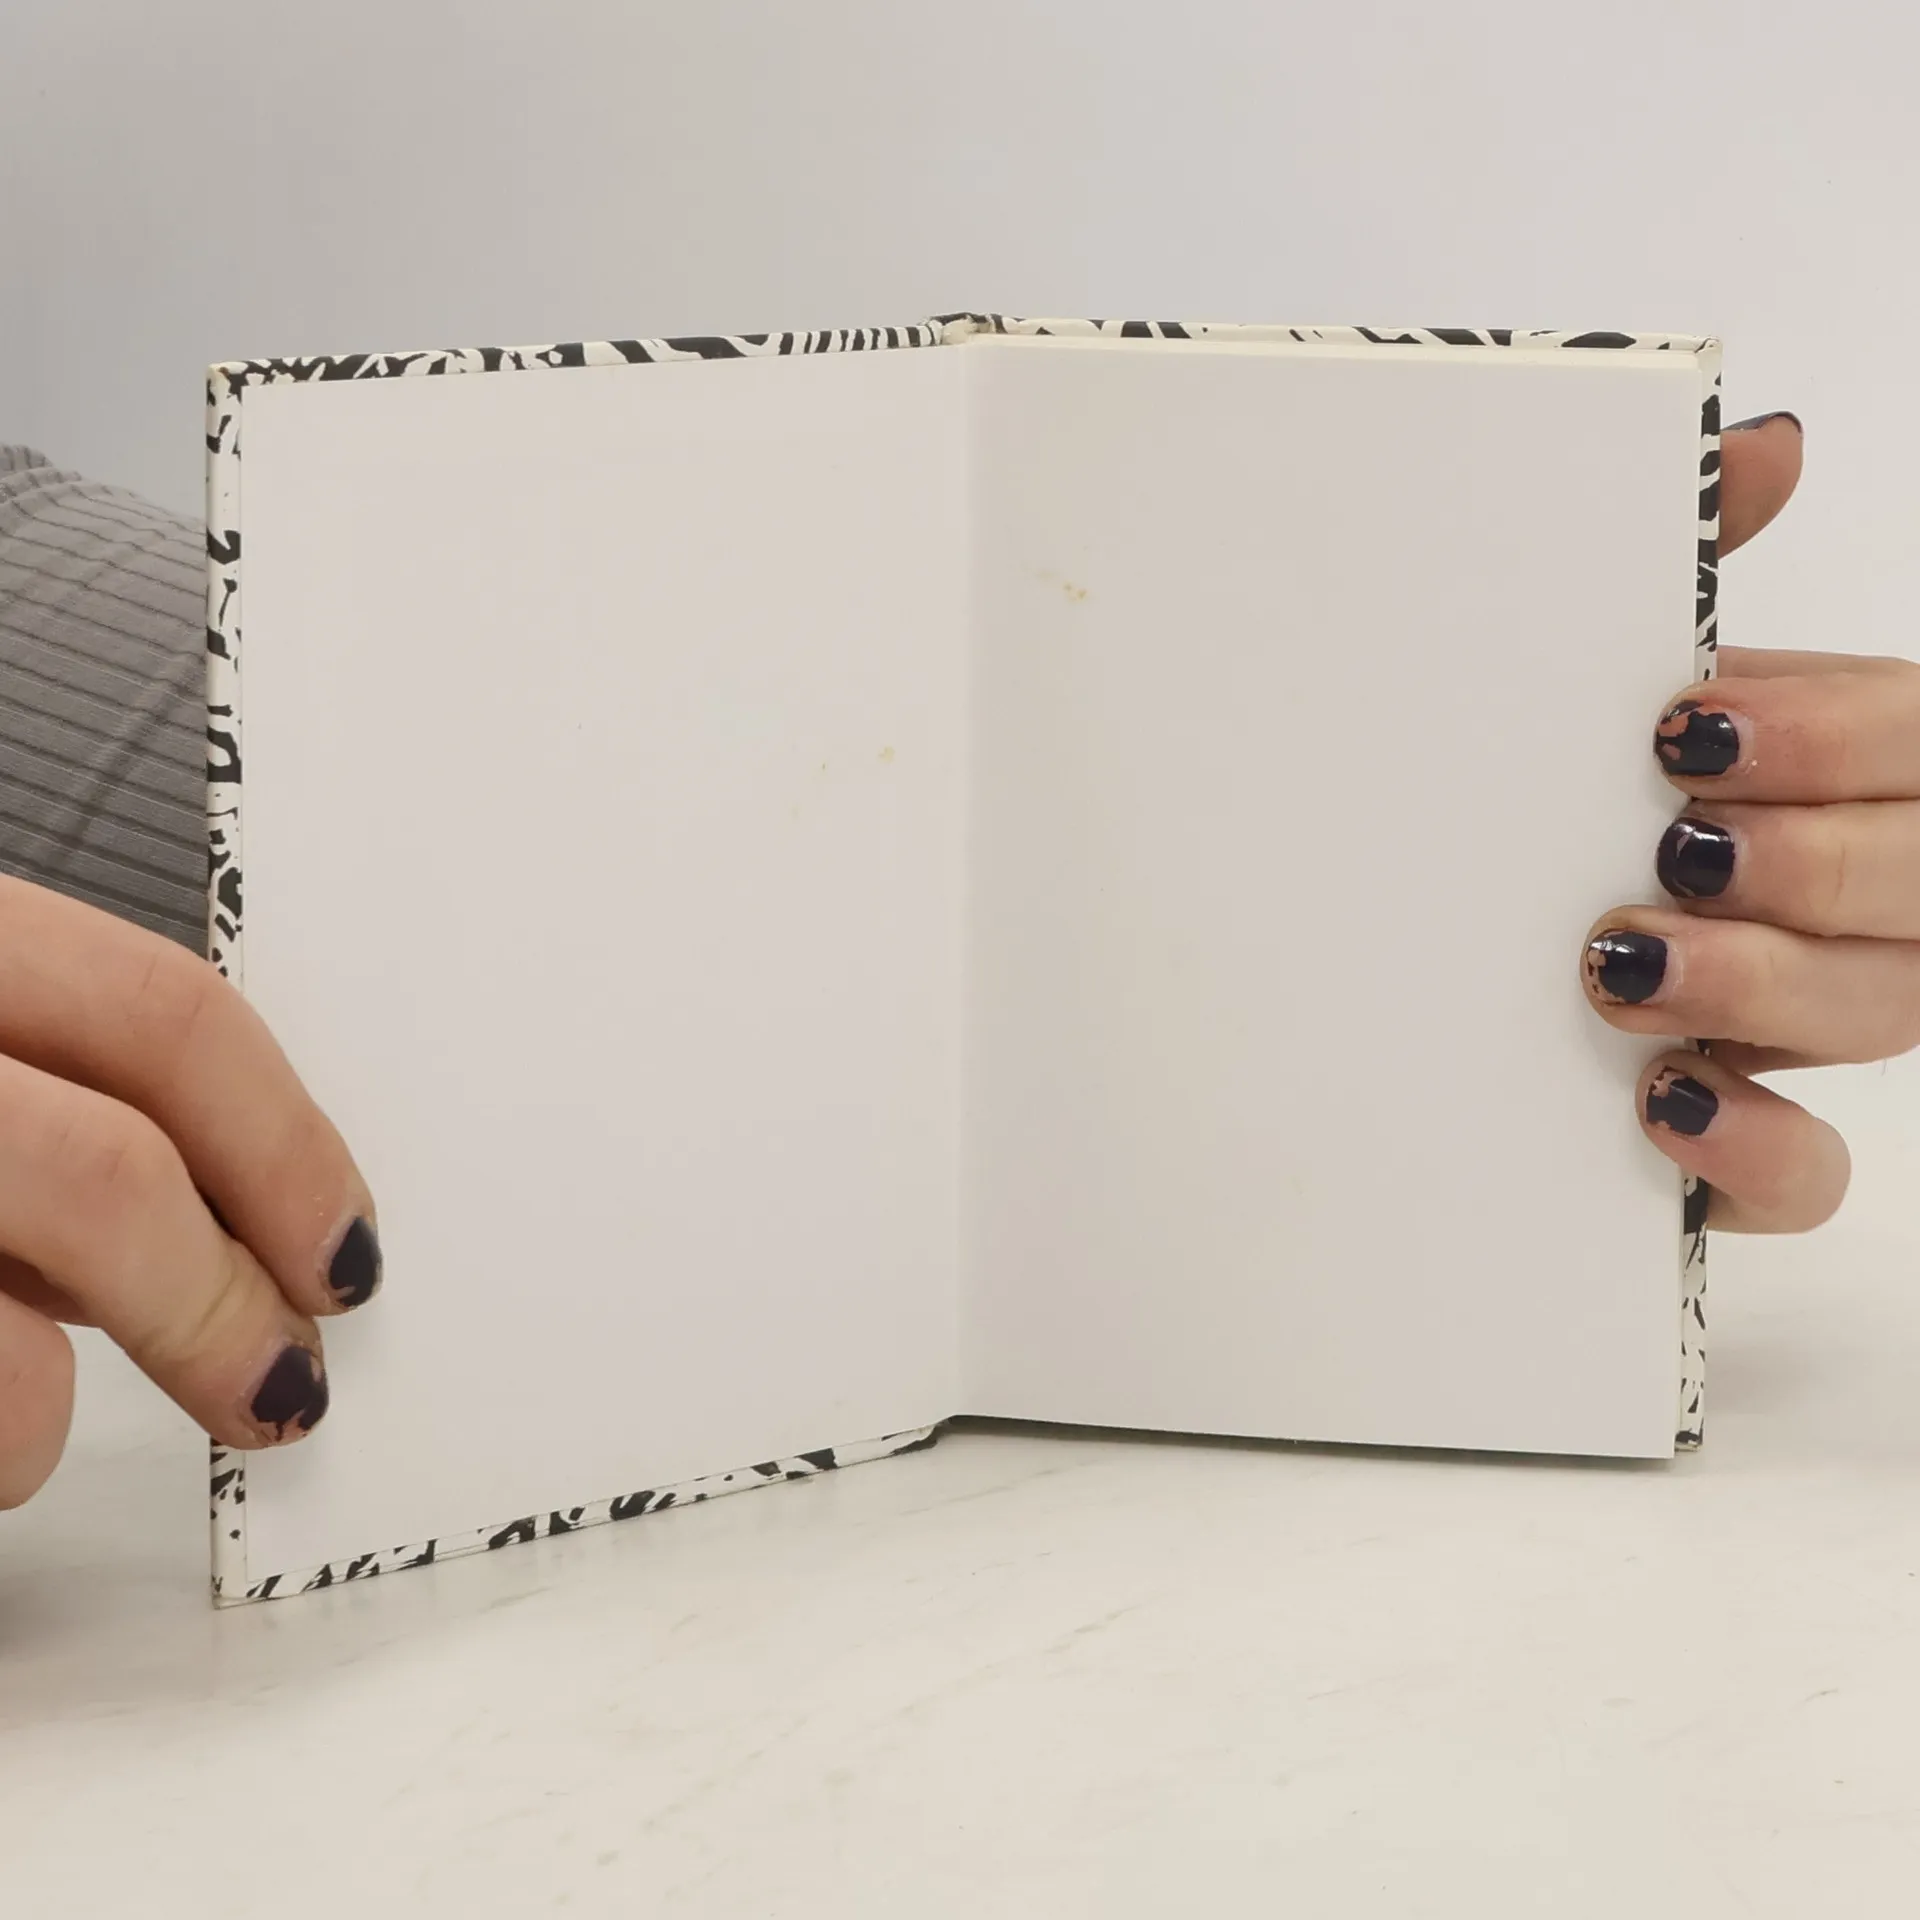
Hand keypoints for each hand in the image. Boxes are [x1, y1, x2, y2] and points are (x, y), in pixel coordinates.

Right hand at [0, 879, 377, 1506]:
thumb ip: (79, 1121)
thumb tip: (227, 1236)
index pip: (164, 1014)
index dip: (287, 1149)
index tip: (349, 1253)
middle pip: (109, 1166)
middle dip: (218, 1295)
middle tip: (285, 1383)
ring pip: (15, 1321)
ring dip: (49, 1404)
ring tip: (30, 1435)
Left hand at [1583, 410, 1904, 1231]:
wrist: (1411, 935)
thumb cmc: (1555, 794)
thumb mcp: (1607, 678)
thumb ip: (1695, 561)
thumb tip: (1768, 438)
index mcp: (1838, 765)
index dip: (1840, 735)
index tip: (1690, 725)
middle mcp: (1850, 890)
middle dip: (1818, 858)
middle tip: (1677, 843)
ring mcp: (1807, 1022)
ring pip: (1890, 1012)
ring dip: (1769, 983)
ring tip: (1628, 961)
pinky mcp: (1744, 1139)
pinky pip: (1808, 1177)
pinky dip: (1760, 1151)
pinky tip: (1670, 1106)